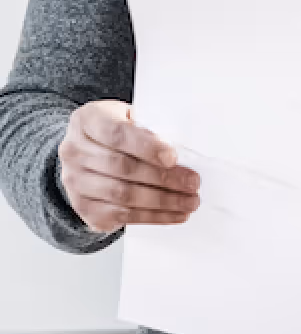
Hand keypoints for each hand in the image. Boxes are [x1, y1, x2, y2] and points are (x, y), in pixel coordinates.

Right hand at [58, 99, 199, 232]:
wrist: (87, 152)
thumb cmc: (118, 131)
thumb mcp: (130, 117)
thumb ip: (150, 127)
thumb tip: (185, 149)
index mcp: (88, 120)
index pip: (117, 134)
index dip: (147, 146)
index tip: (173, 158)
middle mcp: (74, 151)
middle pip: (122, 167)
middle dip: (163, 177)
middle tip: (193, 183)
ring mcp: (74, 182)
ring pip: (122, 195)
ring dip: (162, 201)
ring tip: (190, 201)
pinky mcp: (82, 207)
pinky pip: (120, 216)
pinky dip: (152, 217)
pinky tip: (174, 214)